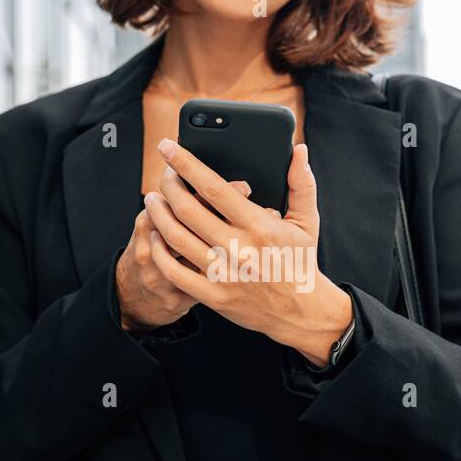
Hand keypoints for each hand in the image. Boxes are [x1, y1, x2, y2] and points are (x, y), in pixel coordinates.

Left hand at [142, 137, 352, 364]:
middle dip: (168, 186)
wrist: (302, 312)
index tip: (169, 147)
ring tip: (153, 200)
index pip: (214, 188)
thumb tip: (298, 149)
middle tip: (163, 175)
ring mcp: (224, 274)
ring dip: (158, 215)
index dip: (187, 165)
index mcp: (260, 225)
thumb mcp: (307, 221)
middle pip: (188, 210)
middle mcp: (239, 249)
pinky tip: (156, 236)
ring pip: (176, 238)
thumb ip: (301, 183)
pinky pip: (175, 272)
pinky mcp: (214, 296)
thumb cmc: (300, 261)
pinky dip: (160, 252)